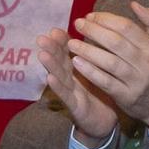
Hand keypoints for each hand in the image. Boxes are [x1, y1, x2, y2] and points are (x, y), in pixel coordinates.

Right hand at [36, 26, 118, 144]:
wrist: (106, 120)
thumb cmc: (101, 91)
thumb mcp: (98, 69)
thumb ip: (94, 52)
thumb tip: (94, 28)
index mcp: (77, 66)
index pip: (67, 50)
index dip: (61, 40)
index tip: (55, 30)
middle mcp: (71, 77)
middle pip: (60, 60)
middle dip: (51, 49)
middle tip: (42, 38)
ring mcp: (71, 92)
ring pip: (59, 76)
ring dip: (50, 65)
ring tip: (42, 54)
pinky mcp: (75, 106)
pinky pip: (66, 95)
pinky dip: (57, 87)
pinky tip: (50, 78)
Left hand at [66, 2, 148, 128]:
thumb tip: (134, 3)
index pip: (127, 27)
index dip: (106, 19)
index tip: (90, 16)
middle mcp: (145, 63)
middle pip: (116, 42)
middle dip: (94, 31)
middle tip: (78, 24)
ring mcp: (136, 81)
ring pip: (109, 62)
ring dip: (88, 51)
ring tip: (71, 43)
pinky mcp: (126, 96)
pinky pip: (105, 82)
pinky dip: (90, 71)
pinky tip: (76, 63)